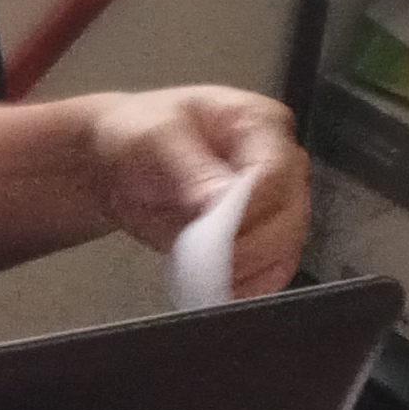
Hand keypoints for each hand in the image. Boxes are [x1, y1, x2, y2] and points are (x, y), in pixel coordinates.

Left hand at [85, 87, 311, 297]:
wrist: (117, 161)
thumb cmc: (138, 131)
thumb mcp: (154, 135)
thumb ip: (188, 165)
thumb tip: (217, 200)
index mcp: (259, 123)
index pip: (276, 171)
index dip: (250, 208)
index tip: (215, 231)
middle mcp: (277, 163)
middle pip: (291, 215)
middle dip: (249, 246)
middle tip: (205, 260)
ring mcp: (272, 203)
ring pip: (286, 247)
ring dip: (249, 270)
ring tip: (205, 274)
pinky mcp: (259, 237)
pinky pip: (270, 269)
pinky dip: (247, 284)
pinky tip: (218, 285)